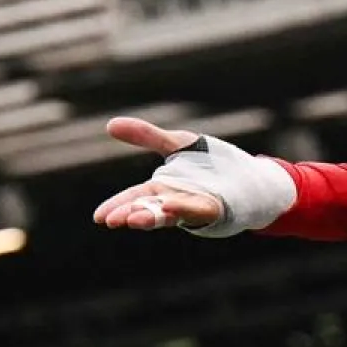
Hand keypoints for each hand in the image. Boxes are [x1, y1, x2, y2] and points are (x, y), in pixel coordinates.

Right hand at [92, 117, 223, 230]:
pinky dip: (184, 208)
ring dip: (153, 216)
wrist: (246, 175)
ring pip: (170, 214)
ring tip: (136, 219)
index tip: (99, 217)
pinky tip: (170, 206)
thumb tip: (110, 125)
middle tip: (114, 221)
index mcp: (161, 189)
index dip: (116, 207)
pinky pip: (198, 209)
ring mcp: (194, 207)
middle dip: (131, 215)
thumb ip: (147, 136)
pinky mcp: (215, 208)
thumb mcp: (175, 143)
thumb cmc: (208, 162)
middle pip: (148, 210)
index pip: (134, 199)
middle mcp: (174, 202)